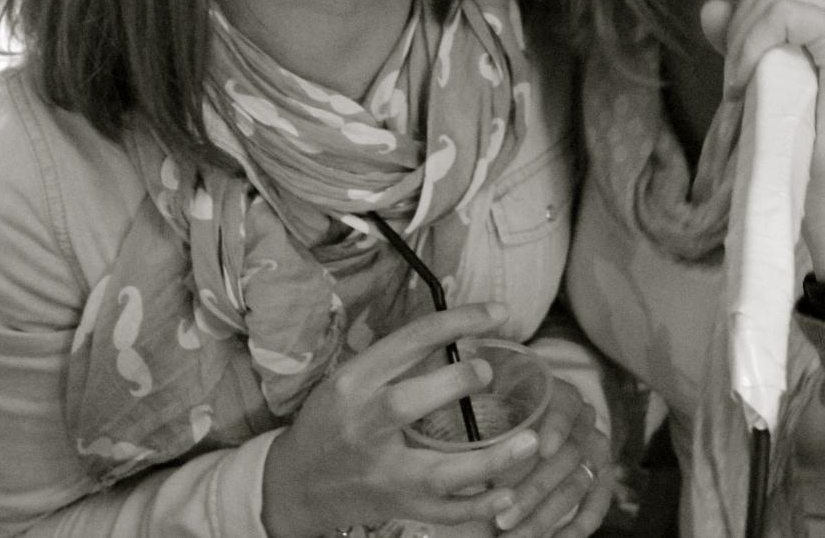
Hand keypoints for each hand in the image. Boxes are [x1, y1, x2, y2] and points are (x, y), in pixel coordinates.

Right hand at [261, 304, 541, 537]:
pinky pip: (441, 512)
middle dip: (454, 384)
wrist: (293, 484)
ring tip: (531, 441)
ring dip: (488, 460)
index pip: (408, 342)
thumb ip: (402, 356)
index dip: (457, 321)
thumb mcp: (353, 377)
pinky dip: (477, 506)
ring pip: (434, 471)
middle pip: (404, 404)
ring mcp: (380, 471)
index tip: (499, 313)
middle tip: (490, 372)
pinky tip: (508, 494)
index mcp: (354, 381)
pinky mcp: (394, 505)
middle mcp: (362, 425)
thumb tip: (465, 326)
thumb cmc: (332, 419)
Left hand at [491, 377, 612, 536]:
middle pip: (568, 455)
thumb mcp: (490, 388)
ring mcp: (594, 449)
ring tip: (512, 537)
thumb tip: (476, 369)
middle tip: (501, 518)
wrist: (516, 412)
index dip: (557, 426)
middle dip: (535, 491)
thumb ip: (484, 385)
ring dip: (545, 516)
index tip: (544, 449)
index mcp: (560, 393)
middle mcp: (584, 420)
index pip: (566, 406)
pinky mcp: (599, 477)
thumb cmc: (497, 402)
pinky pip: (596, 504)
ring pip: (577, 485)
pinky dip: (576, 526)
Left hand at [700, 0, 824, 276]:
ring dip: (743, 35)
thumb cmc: (803, 131)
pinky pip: (782, 12)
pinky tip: (747, 82)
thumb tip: (712, 4)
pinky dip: (750, 45)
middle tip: (739, 65)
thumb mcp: (766, 64)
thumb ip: (743, 28)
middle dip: (744, 11)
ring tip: (743, 80)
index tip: (753, 21)